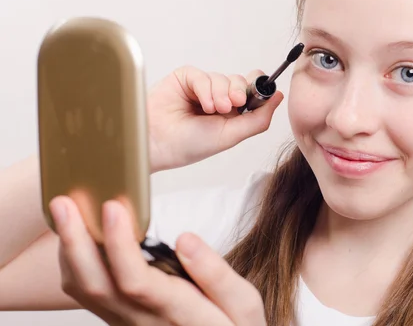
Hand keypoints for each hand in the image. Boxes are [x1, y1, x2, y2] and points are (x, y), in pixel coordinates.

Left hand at [49, 196, 265, 325]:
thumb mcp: (244, 306)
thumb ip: (216, 275)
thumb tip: (185, 239)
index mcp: (178, 314)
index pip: (137, 281)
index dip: (120, 245)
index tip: (114, 207)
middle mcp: (144, 322)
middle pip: (97, 286)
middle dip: (75, 242)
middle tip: (63, 203)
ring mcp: (127, 324)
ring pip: (85, 292)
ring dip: (69, 251)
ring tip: (64, 213)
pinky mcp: (120, 320)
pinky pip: (89, 295)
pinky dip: (75, 263)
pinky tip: (79, 237)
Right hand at [147, 67, 283, 172]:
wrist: (159, 143)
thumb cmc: (191, 144)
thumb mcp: (232, 135)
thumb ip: (258, 118)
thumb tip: (279, 97)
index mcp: (232, 112)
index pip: (253, 91)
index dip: (258, 88)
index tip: (261, 91)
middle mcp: (219, 98)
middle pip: (240, 81)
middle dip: (238, 92)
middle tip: (231, 106)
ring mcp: (202, 87)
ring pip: (223, 78)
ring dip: (220, 94)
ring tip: (211, 111)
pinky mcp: (186, 78)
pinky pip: (203, 75)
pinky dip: (205, 89)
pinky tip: (201, 104)